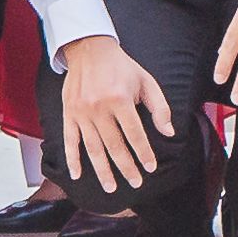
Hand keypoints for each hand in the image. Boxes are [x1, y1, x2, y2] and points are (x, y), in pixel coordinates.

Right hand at [56, 32, 171, 194]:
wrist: (89, 49)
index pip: (135, 135)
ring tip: (111, 187)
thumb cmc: (121, 66)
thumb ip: (159, 107)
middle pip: (115, 146)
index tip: (150, 167)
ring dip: (102, 171)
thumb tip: (168, 132)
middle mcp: (99, 108)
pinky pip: (70, 140)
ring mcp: (81, 112)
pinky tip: (77, 174)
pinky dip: (72, 159)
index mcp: (120, 100)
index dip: (144, 154)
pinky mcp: (69, 113)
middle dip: (127, 168)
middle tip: (135, 183)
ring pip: (93, 148)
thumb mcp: (146, 81)